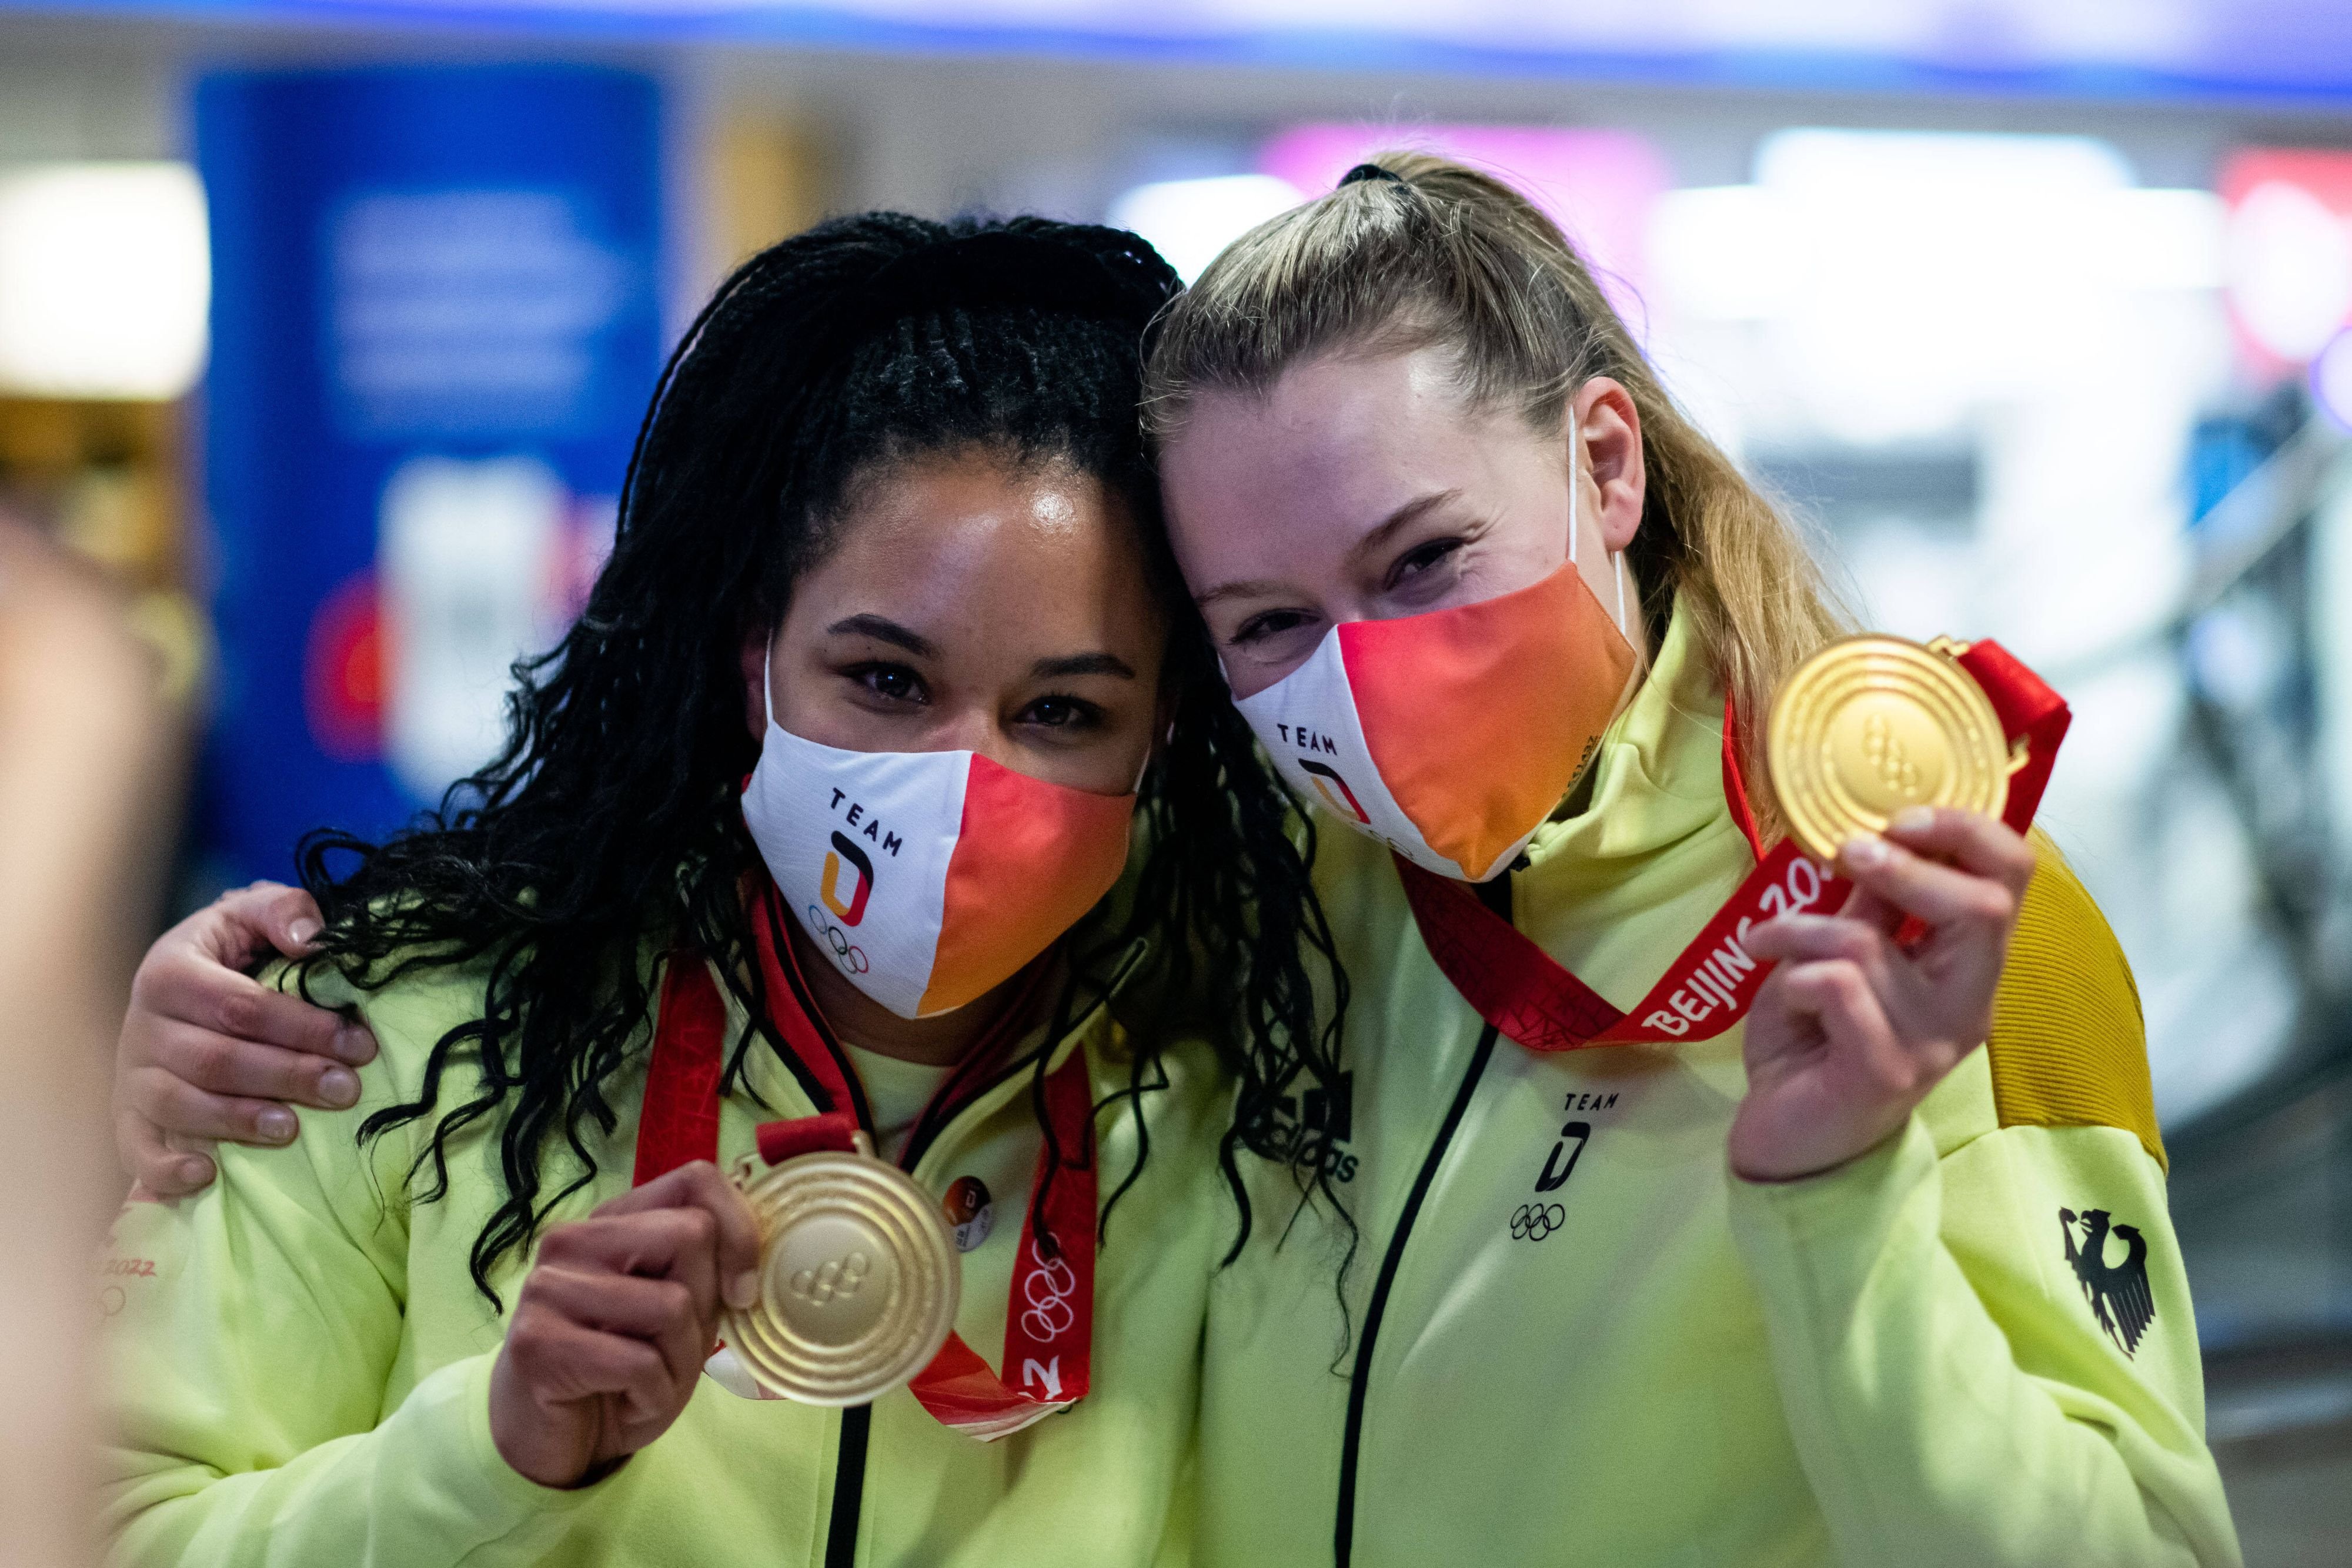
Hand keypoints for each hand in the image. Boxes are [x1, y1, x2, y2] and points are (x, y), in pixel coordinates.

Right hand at [113, 883, 378, 1194]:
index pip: (239, 1005)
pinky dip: (165, 1169)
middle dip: (287, 1076)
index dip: (302, 1026)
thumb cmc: (230, 951)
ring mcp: (132, 1074)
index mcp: (170, 971)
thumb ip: (284, 911)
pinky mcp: (128, 1115)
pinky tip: (206, 1177)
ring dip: (238, 1121)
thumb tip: (310, 940)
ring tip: (292, 1129)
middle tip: (346, 1089)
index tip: (360, 1044)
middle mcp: (142, 1024)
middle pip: (215, 1060)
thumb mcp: (253, 914)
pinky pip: (136, 1149)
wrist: (180, 981)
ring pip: (180, 1104)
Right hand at [489, 1163, 763, 1488]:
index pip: (695, 1180)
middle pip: (692, 1235)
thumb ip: (707, 1272)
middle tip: (673, 1348)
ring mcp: (548, 1288)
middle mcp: (572, 1240)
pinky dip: (653, 1395)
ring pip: (672, 1304)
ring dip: (680, 1362)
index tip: (741, 1290)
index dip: (739, 1231)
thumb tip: (759, 1252)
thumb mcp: (679, 1315)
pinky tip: (625, 1402)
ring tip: (647, 1381)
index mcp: (612, 1221)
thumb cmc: (623, 1373)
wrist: (551, 1442)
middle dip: (706, 1305)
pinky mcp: (536, 1343)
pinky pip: (640, 1363)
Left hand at [1728, 807, 2037, 1182]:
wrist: (1791, 1140)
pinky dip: (1792, 977)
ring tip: (1765, 945)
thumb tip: (1872, 833)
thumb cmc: (1817, 1041)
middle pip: (1985, 907)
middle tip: (1848, 856)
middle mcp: (1968, 1004)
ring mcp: (1932, 1041)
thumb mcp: (1845, 957)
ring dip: (1800, 930)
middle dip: (1908, 866)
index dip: (1969, 831)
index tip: (1900, 818)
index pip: (2013, 881)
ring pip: (1871, 942)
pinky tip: (1783, 999)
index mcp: (1968, 966)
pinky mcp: (1885, 1070)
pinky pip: (1835, 986)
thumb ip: (1869, 906)